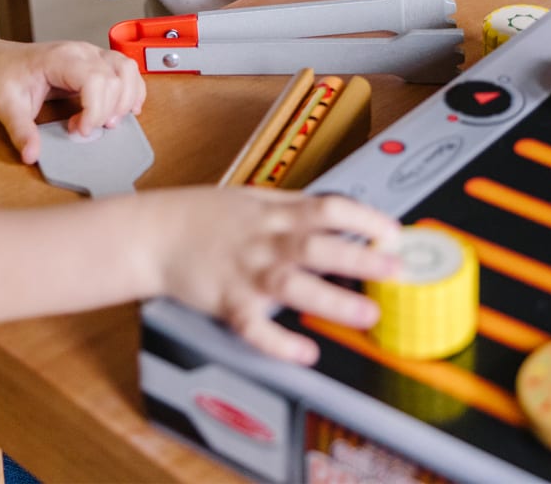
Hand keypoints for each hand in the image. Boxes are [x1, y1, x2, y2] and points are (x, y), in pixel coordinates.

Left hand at [0, 39, 145, 164]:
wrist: (0, 62)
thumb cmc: (4, 77)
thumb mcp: (6, 106)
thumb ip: (21, 131)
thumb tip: (32, 155)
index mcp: (61, 57)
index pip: (96, 79)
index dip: (95, 110)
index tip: (81, 131)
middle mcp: (82, 51)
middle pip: (117, 77)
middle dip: (107, 111)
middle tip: (83, 130)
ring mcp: (92, 54)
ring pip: (128, 70)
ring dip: (126, 100)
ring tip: (107, 122)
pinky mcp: (98, 63)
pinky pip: (128, 71)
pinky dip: (132, 91)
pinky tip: (125, 110)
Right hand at [152, 188, 400, 362]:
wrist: (155, 233)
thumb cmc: (203, 216)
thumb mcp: (251, 198)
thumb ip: (292, 206)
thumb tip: (336, 211)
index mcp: (274, 213)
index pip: (326, 208)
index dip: (362, 218)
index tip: (392, 231)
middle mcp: (264, 241)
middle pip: (316, 246)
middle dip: (359, 258)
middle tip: (395, 269)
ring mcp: (245, 271)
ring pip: (291, 284)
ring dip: (331, 299)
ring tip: (367, 314)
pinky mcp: (226, 301)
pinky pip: (254, 325)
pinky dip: (278, 341)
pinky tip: (304, 352)